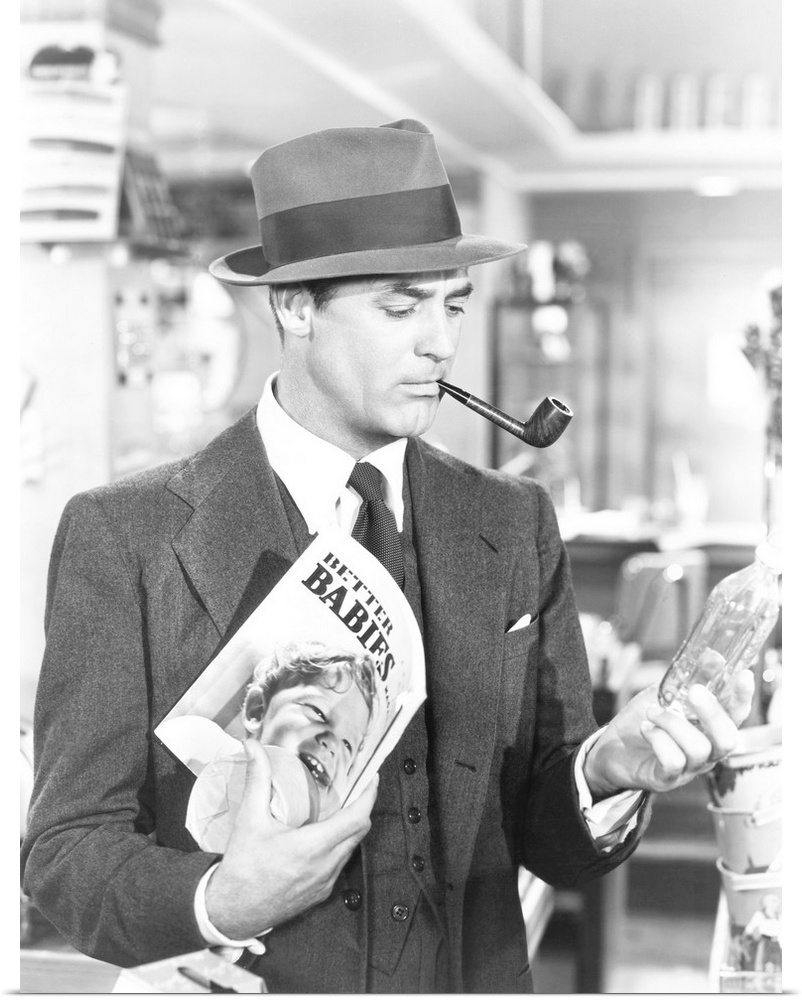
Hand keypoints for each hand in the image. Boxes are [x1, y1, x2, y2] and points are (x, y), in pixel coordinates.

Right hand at [205, 737, 377, 940]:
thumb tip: (253, 747)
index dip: (368, 795)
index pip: (357, 818)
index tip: (371, 778)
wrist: (231, 912)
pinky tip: (325, 835)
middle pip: (360, 831)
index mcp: (312, 847)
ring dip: (351, 827)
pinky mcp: (320, 893)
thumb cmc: (241, 869)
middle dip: (362, 806)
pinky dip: (340, 846)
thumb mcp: (249, 818)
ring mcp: (325, 882)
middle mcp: (325, 866)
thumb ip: (257, 777)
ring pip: (351, 848)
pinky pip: (340, 864)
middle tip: (357, 786)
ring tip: (341, 806)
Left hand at [583, 671, 753, 798]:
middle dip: (713, 713)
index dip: (743, 697)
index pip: (736, 716)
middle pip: (727, 739)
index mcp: (709, 729)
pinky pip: (674, 761)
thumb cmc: (644, 719)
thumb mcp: (666, 694)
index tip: (744, 674)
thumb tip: (715, 656)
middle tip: (695, 692)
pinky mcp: (666, 779)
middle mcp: (706, 752)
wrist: (610, 747)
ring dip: (673, 723)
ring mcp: (688, 769)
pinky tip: (645, 728)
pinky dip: (658, 739)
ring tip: (652, 712)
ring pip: (698, 748)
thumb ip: (690, 678)